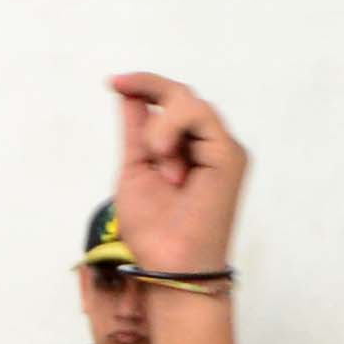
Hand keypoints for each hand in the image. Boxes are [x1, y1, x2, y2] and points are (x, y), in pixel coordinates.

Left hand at [103, 72, 251, 274]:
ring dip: (160, 126)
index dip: (146, 85)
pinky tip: (164, 158)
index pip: (173, 104)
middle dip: (149, 88)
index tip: (113, 81)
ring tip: (156, 161)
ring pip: (190, 102)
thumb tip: (129, 94)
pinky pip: (200, 116)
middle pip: (183, 96)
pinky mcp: (230, 154)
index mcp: (189, 150)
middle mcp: (210, 146)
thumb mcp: (135, 168)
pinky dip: (172, 131)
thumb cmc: (153, 228)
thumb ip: (137, 131)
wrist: (170, 262)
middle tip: (118, 86)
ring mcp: (223, 149)